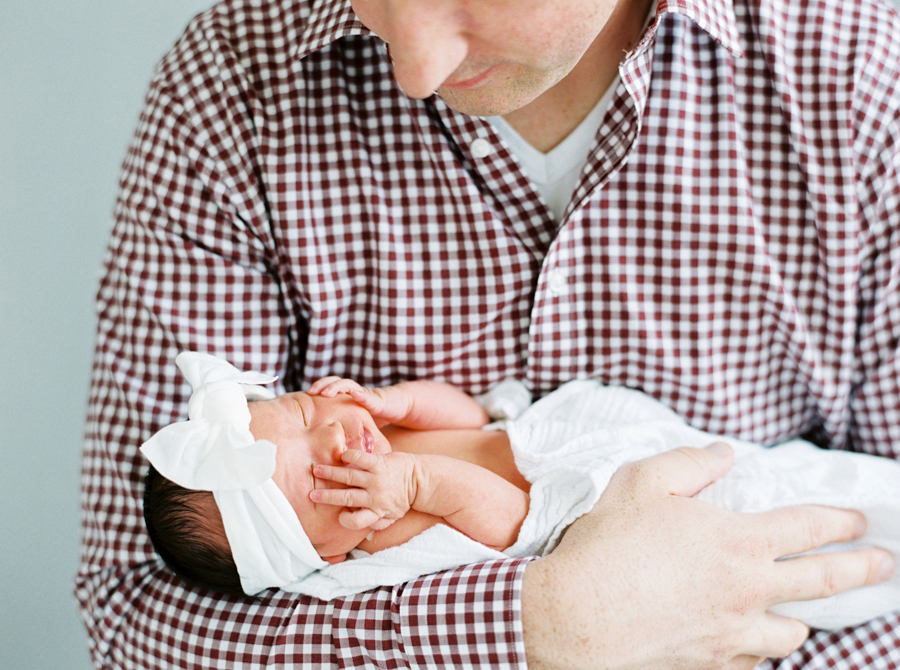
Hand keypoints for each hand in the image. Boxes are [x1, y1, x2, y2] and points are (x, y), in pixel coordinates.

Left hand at [308, 377, 412, 425]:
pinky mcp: (377, 401)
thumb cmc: (372, 416)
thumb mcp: (352, 421)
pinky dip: (362, 395)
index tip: (304, 397)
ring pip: (348, 384)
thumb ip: (339, 426)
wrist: (396, 407)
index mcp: (345, 397)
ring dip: (337, 387)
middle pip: (335, 382)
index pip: (328, 388)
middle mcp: (353, 392)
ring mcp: (365, 394)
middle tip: (312, 392)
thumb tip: (321, 445)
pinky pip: (369, 397)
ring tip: (326, 393)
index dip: (317, 389)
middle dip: (322, 385)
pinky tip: (355, 395)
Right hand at [310, 449, 418, 529]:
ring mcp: (377, 479)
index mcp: (377, 511)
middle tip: (311, 495)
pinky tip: (341, 455)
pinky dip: (351, 456)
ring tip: (316, 470)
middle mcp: (375, 496)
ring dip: (331, 473)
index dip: (346, 520)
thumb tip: (366, 532)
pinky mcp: (380, 463)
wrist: (420, 479)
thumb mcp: (393, 516)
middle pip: (347, 497)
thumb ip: (379, 523)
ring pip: (350, 477)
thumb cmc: (404, 499)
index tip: (338, 516)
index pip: (357, 520)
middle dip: (328, 496)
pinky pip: (363, 459)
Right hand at [522, 443, 893, 669]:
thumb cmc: (608, 545)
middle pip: (824, 581)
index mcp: (738, 542)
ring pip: (792, 631)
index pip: (808, 527)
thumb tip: (724, 454)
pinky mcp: (712, 663)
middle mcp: (748, 591)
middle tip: (884, 564)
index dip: (840, 521)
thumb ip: (691, 463)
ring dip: (805, 617)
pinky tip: (751, 638)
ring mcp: (733, 633)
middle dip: (862, 569)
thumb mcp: (643, 482)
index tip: (860, 521)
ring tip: (806, 610)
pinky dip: (760, 645)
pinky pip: (754, 658)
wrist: (578, 616)